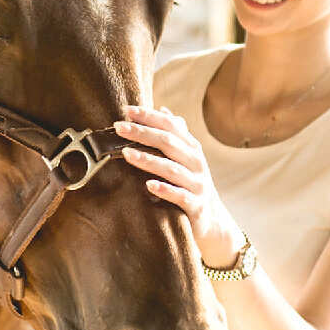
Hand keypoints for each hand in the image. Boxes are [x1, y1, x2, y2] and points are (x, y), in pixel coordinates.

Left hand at [115, 104, 244, 266]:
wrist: (211, 220)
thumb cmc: (191, 184)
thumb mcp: (186, 158)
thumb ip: (176, 134)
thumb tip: (163, 109)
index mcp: (192, 148)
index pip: (171, 126)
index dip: (150, 116)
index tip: (126, 110)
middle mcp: (196, 163)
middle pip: (169, 143)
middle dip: (143, 133)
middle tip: (118, 127)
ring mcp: (197, 184)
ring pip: (172, 169)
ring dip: (148, 160)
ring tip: (127, 153)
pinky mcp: (196, 206)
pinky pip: (180, 196)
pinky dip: (165, 190)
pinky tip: (149, 185)